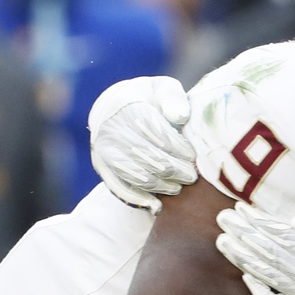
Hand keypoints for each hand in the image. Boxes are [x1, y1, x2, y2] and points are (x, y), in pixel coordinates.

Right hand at [88, 76, 196, 213]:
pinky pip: (119, 187)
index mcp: (126, 104)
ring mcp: (104, 149)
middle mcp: (110, 128)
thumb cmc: (149, 98)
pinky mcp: (102, 166)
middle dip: (172, 168)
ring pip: (134, 173)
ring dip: (159, 185)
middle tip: (192, 176)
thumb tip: (179, 117)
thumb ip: (173, 98)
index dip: (175, 145)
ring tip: (179, 187)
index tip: (192, 155)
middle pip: (145, 155)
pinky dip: (138, 198)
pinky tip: (156, 205)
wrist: (116, 108)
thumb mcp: (163, 88)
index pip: (152, 129)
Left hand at [214, 204, 294, 294]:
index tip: (239, 209)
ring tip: (225, 243)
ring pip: (266, 276)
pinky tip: (247, 280)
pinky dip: (260, 293)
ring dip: (243, 258)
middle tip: (222, 219)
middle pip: (266, 253)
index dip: (256, 221)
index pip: (278, 235)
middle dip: (242, 234)